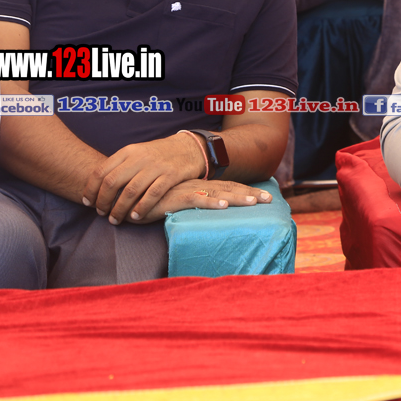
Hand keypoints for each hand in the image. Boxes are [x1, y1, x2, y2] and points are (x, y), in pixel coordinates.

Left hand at [83, 132, 208, 224]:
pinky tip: (135, 216)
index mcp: (128, 152)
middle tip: (101, 213)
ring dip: (120, 208)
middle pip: (112, 182)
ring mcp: (156, 166)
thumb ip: (119, 166)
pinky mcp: (171, 175)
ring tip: (115, 219)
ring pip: (130, 191)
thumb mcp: (137, 153)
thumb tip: (97, 185)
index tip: (87, 202)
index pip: (101, 171)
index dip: (91, 189)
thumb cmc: (159, 155)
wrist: (189, 147)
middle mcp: (140, 158)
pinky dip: (141, 207)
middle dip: (103, 201)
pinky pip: (153, 194)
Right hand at [128, 179, 273, 223]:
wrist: (130, 192)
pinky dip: (210, 202)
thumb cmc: (156, 199)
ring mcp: (188, 190)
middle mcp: (199, 185)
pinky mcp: (176, 197)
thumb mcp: (180, 202)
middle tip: (270, 199)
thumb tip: (211, 214)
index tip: (267, 197)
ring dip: (237, 197)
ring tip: (254, 202)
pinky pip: (196, 199)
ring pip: (218, 193)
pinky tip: (222, 205)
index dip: (248, 191)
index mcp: (202, 186)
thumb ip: (195, 204)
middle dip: (251, 194)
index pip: (229, 188)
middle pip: (230, 189)